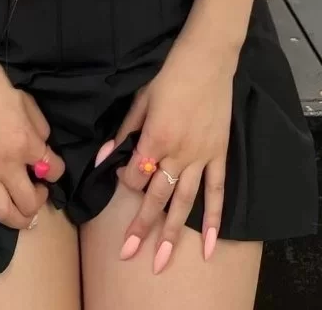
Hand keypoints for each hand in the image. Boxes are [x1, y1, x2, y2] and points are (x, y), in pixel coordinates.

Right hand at [0, 47, 65, 262]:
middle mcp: (6, 165)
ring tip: (24, 218)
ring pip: (2, 211)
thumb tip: (41, 146)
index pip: (52, 169)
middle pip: (29, 200)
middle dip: (39, 202)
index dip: (55, 171)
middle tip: (39, 195)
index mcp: (26, 144)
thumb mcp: (26, 101)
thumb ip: (38, 128)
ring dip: (17, 220)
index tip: (51, 168)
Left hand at [104, 37, 235, 274]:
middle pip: (156, 198)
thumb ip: (124, 132)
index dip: (125, 181)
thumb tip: (103, 158)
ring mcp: (201, 157)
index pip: (134, 174)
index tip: (123, 178)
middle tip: (128, 255)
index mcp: (155, 138)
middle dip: (141, 229)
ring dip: (172, 234)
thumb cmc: (170, 75)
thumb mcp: (141, 100)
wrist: (208, 59)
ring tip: (162, 262)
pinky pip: (217, 192)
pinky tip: (209, 246)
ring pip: (184, 203)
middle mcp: (178, 153)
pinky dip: (213, 220)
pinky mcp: (219, 154)